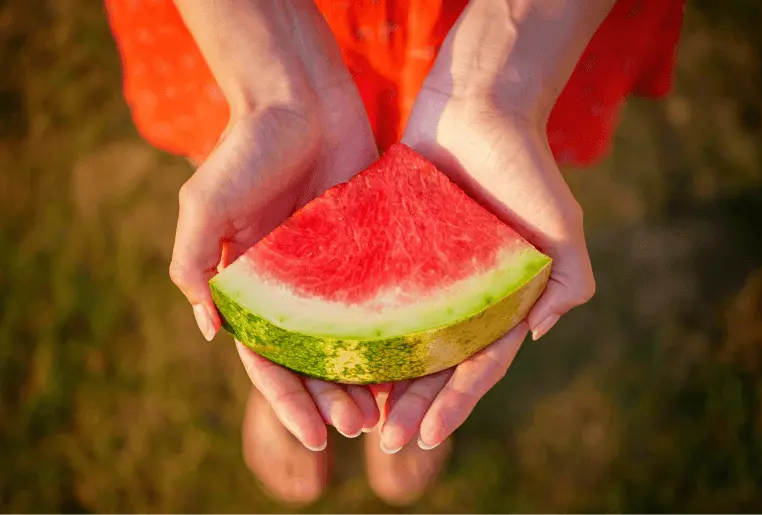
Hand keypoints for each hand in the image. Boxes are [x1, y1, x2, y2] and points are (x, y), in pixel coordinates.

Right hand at [168, 0, 379, 449]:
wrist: (299, 97)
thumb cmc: (245, 148)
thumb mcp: (206, 205)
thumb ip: (195, 264)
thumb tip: (210, 331)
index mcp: (251, 287)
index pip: (267, 359)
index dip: (288, 401)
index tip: (316, 438)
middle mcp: (293, 288)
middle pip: (312, 358)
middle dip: (331, 398)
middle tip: (360, 426)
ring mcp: (333, 271)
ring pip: (351, 338)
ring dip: (365, 377)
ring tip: (388, 410)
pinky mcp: (369, 247)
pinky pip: (382, 299)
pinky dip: (394, 333)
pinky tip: (416, 360)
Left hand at [378, 89, 594, 451]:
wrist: (477, 106)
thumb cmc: (524, 167)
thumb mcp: (562, 227)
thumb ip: (567, 282)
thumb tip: (539, 334)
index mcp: (499, 300)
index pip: (477, 362)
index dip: (455, 401)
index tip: (427, 436)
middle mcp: (459, 295)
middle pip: (434, 361)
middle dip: (415, 403)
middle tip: (387, 441)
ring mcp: (422, 275)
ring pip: (399, 338)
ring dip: (383, 379)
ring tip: (358, 415)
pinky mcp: (389, 248)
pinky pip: (370, 294)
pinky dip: (357, 327)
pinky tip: (334, 354)